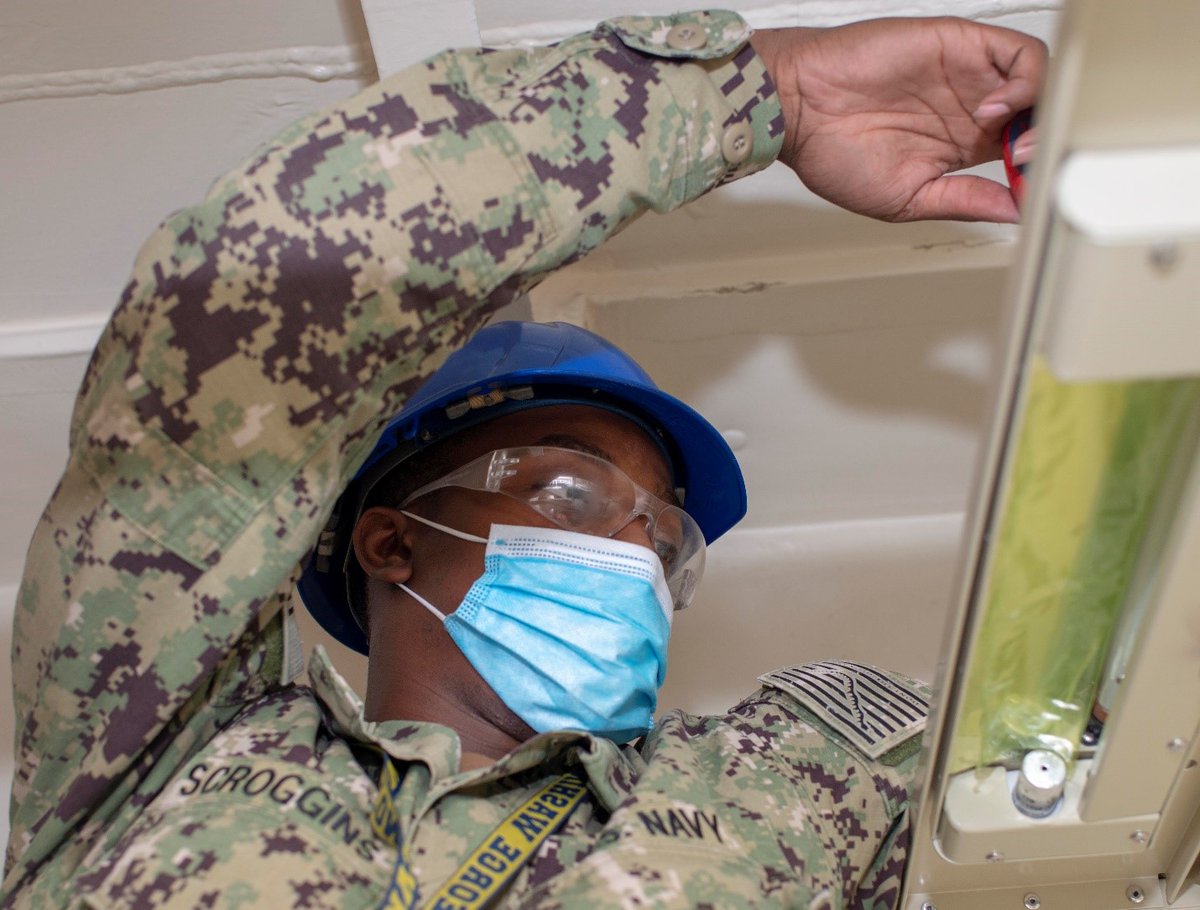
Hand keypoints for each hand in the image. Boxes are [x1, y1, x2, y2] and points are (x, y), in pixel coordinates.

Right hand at [750, 18, 1046, 222]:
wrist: (797, 108)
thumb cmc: (832, 152)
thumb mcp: (905, 199)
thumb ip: (961, 202)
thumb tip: (1011, 214)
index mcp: (958, 148)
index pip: (1021, 154)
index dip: (1034, 173)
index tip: (1031, 194)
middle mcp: (969, 108)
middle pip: (1040, 115)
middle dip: (1047, 142)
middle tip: (1028, 165)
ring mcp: (968, 76)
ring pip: (1039, 82)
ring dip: (1040, 112)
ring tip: (1011, 139)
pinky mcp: (961, 44)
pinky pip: (1018, 54)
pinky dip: (1024, 82)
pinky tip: (996, 111)